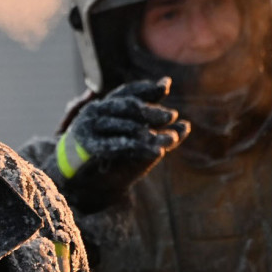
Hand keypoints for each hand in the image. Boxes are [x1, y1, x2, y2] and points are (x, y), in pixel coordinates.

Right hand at [53, 78, 188, 210]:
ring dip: (148, 131)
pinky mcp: (89, 146)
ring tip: (170, 138)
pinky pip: (117, 145)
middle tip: (172, 116)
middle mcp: (96, 112)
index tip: (166, 87)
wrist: (86, 185)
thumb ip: (158, 135)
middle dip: (151, 111)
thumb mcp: (136, 143)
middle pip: (127, 106)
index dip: (145, 88)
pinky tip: (158, 151)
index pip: (126, 91)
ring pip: (124, 125)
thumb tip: (186, 125)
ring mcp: (90, 128)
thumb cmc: (112, 159)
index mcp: (105, 107)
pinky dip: (139, 148)